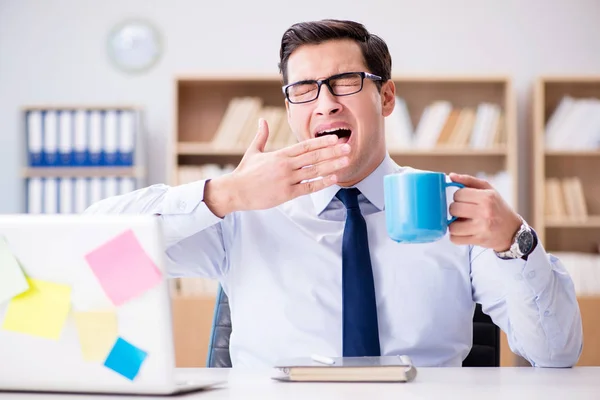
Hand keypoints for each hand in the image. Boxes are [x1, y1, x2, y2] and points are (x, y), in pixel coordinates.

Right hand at [204, 118, 349, 216]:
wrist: (235, 191)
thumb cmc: (244, 173)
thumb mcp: (253, 151)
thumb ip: (261, 136)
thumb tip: (262, 120)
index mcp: (280, 154)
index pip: (305, 146)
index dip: (322, 142)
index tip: (335, 138)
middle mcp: (286, 166)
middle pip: (314, 156)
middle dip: (332, 151)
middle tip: (348, 147)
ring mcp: (287, 180)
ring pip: (314, 171)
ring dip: (332, 165)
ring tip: (346, 161)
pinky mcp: (287, 193)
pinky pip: (309, 187)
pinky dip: (322, 182)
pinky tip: (334, 179)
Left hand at [447, 173, 521, 251]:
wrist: (513, 231)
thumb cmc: (498, 208)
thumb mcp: (489, 190)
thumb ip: (469, 181)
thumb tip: (450, 176)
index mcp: (487, 197)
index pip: (458, 194)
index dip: (458, 197)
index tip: (464, 200)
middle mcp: (484, 212)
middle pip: (453, 209)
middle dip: (455, 210)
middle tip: (463, 212)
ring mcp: (481, 228)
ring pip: (452, 226)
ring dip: (454, 225)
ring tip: (462, 223)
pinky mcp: (478, 240)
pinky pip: (455, 239)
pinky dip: (456, 236)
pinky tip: (463, 232)